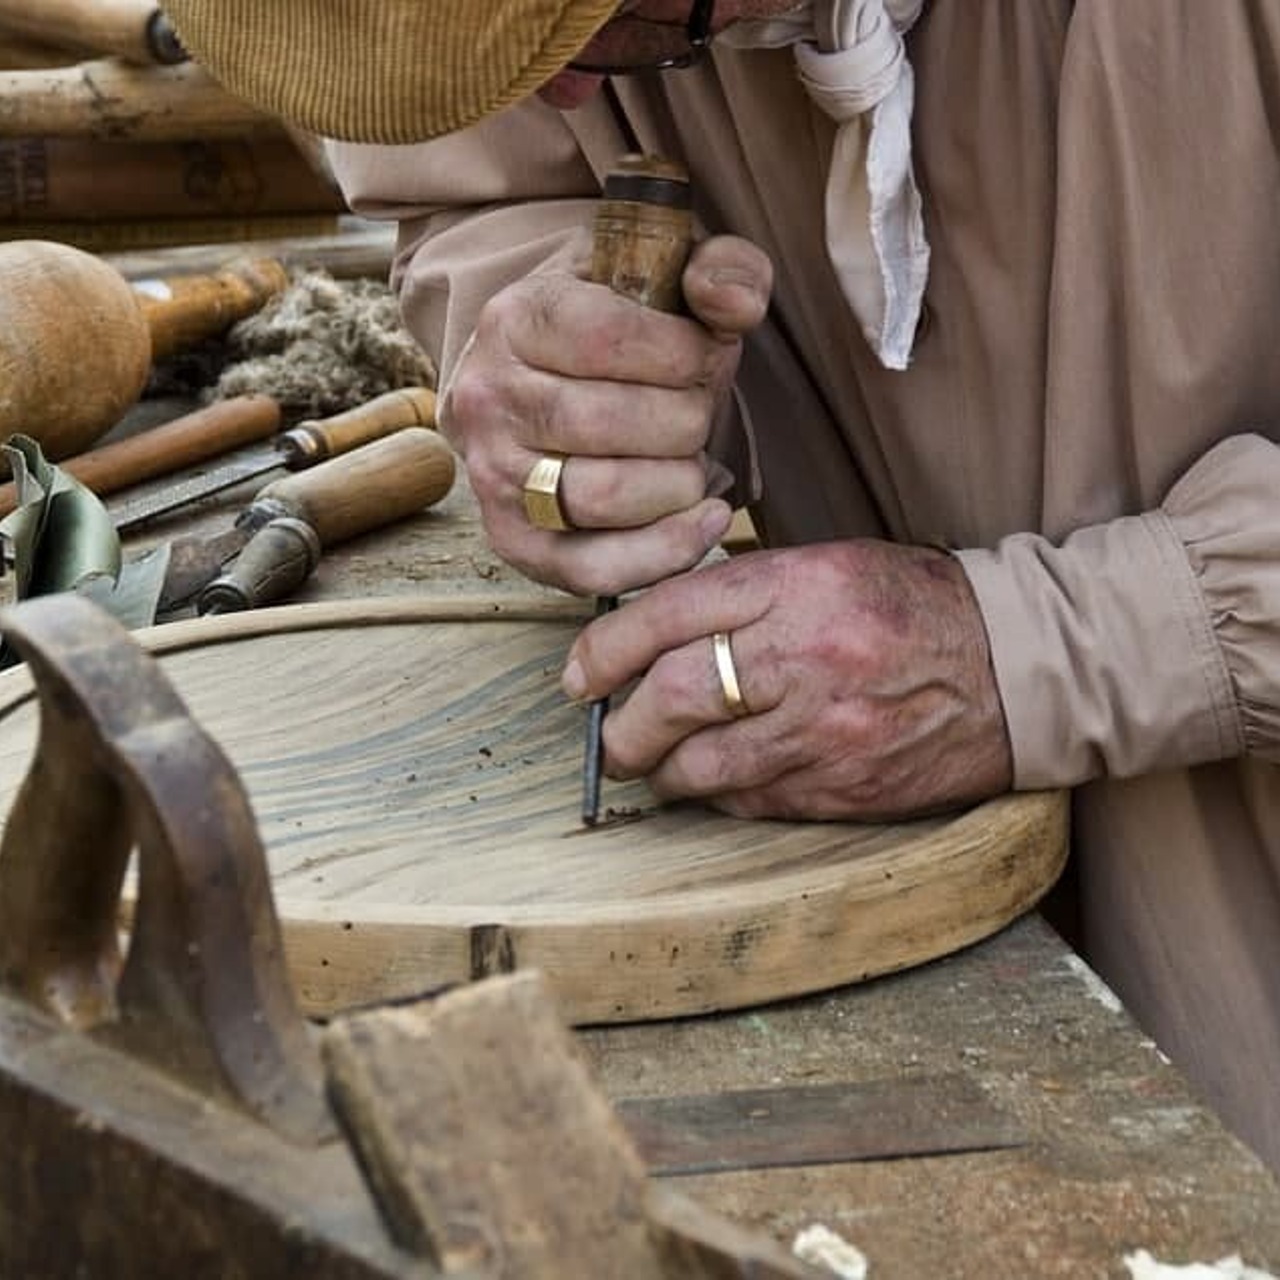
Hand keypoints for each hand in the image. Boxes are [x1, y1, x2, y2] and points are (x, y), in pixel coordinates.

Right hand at [437, 233, 771, 595]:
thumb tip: (737, 305)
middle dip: (687, 420)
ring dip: (678, 482)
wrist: (539, 382)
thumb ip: (721, 270)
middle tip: (696, 414)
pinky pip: (593, 568)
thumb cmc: (617, 333)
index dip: (685, 353)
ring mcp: (494, 476)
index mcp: (516, 318)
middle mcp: (489, 398)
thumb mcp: (665, 276)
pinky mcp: (516, 542)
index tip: (704, 358)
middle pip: (613, 422)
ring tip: (691, 460)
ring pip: (605, 496)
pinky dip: (664, 551)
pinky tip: (705, 517)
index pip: (611, 338)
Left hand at [562, 540, 1013, 820]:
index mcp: (798, 586)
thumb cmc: (912, 608)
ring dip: (660, 769)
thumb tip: (652, 626)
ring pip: (699, 765)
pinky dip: (716, 794)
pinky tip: (717, 779)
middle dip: (621, 724)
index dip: (605, 648)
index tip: (579, 673)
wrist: (1015, 668)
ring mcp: (823, 731)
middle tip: (608, 732)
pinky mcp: (840, 789)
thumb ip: (743, 592)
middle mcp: (804, 657)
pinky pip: (747, 801)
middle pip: (671, 696)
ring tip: (654, 761)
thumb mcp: (828, 566)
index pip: (668, 614)